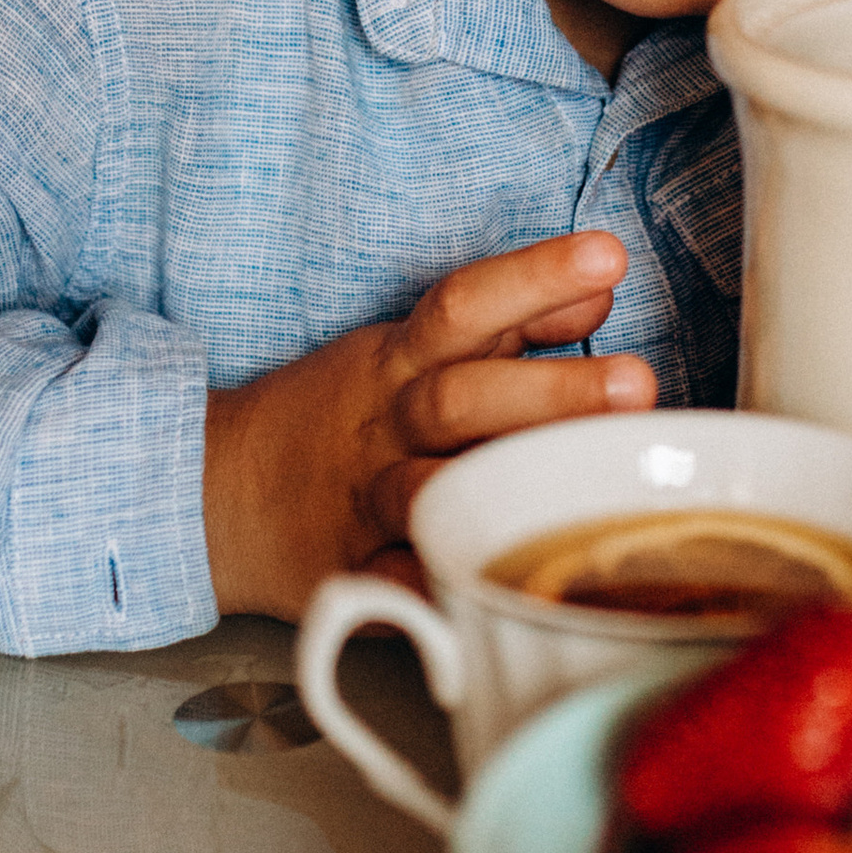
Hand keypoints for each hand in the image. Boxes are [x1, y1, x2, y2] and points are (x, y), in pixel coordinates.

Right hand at [201, 232, 655, 621]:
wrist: (214, 487)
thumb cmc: (345, 413)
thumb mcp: (414, 347)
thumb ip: (513, 320)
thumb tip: (603, 285)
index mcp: (399, 361)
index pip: (465, 305)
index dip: (534, 278)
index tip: (608, 255)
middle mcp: (385, 425)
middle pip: (461, 399)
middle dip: (549, 392)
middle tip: (637, 384)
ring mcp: (367, 500)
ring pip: (431, 488)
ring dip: (506, 487)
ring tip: (589, 488)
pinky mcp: (352, 570)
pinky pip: (397, 585)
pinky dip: (443, 589)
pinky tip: (501, 597)